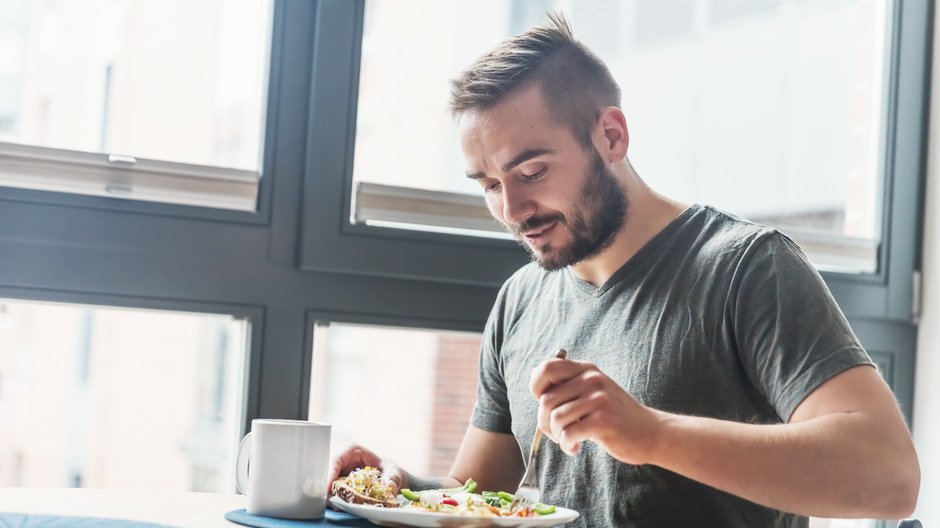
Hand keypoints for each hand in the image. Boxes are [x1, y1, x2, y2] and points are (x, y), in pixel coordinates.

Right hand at [327, 444, 404, 502]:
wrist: (388, 476)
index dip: (329, 474)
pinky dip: (335, 499)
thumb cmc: (388, 469)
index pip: (335, 460)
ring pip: (327, 484)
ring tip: (337, 506)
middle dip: (327, 488)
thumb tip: (389, 488)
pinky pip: (332, 491)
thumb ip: (392, 478)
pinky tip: (340, 505)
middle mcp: (341, 460)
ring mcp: (337, 472)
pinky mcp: (338, 483)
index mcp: (350, 450)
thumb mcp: (393, 471)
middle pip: (327, 473)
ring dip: (330, 495)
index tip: (327, 488)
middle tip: (331, 501)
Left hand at [529, 358, 662, 463]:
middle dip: (545, 422)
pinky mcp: (602, 421)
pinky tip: (575, 448)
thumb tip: (536, 382)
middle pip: (546, 400)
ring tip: (568, 441)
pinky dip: (566, 445)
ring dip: (556, 436)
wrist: (651, 432)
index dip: (536, 387)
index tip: (545, 406)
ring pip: (555, 418)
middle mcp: (592, 379)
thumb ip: (570, 385)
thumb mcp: (594, 391)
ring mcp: (598, 399)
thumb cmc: (616, 416)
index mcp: (587, 369)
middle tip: (557, 433)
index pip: (546, 367)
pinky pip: (568, 434)